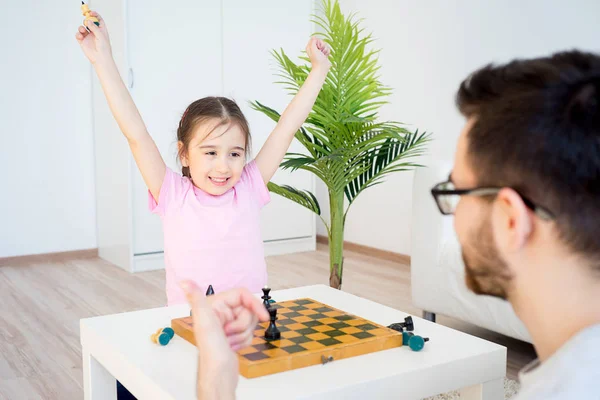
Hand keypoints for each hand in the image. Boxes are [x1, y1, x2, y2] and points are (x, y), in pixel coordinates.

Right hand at [75, 11, 111, 64]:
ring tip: (83, 30)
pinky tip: (80, 36)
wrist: (100, 59)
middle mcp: (94, 32)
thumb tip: (88, 20)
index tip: (90, 12)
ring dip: (81, 27)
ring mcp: (88, 37)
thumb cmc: (104, 48)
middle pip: (89, 22)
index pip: (98, 19)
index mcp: (101, 30)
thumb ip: (94, 27)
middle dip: (86, 20)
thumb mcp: (101, 36)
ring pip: (82, 28)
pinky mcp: (83, 41)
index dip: (94, 15)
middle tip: (85, 21)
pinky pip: (78, 35)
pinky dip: (78, 34)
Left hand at [180, 281, 268, 399]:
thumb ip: (195, 298)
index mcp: (213, 305)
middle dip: (244, 324)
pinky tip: (232, 346)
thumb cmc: (211, 350)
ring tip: (229, 341)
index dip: (254, 304)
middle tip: (230, 332)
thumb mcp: (204, 320)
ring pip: (250, 321)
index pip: (242, 294)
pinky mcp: (232, 335)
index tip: (262, 316)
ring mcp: (226, 324)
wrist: (218, 375)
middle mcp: (219, 313)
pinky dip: (244, 341)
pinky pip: (248, 332)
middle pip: (248, 309)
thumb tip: (184, 281)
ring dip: (243, 334)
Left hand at [306, 37, 330, 71]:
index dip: (318, 42)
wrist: (322, 68)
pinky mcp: (324, 53)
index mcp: (310, 47)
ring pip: (325, 45)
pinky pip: (328, 49)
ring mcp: (319, 51)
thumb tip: (314, 37)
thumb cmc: (317, 60)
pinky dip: (327, 52)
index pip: (315, 39)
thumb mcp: (313, 49)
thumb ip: (313, 42)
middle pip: (321, 41)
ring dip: (325, 49)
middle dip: (322, 46)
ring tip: (323, 55)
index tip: (318, 47)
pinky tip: (325, 56)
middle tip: (321, 51)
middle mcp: (314, 48)